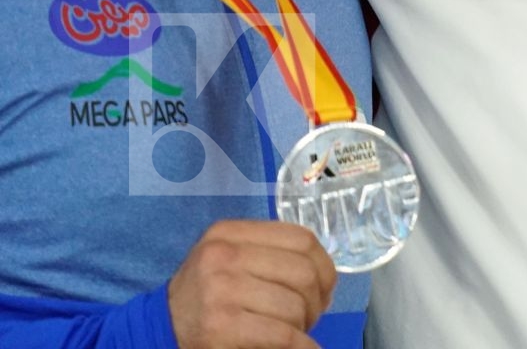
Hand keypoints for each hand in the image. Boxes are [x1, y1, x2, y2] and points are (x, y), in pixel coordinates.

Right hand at [168, 220, 334, 347]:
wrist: (158, 331)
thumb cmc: (204, 298)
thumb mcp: (229, 261)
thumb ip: (270, 256)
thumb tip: (325, 278)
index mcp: (229, 233)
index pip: (302, 239)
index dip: (324, 267)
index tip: (324, 289)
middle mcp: (222, 255)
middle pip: (303, 273)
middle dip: (316, 301)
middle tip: (309, 318)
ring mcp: (220, 290)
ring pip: (295, 306)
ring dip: (303, 327)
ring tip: (293, 333)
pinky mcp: (220, 325)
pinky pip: (283, 335)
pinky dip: (301, 346)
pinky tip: (303, 348)